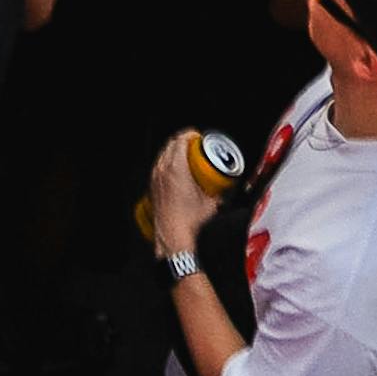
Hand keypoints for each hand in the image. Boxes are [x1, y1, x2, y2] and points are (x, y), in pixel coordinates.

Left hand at [145, 132, 213, 256]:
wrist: (174, 240)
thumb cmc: (191, 224)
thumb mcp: (212, 204)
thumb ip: (219, 194)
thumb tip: (225, 191)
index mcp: (176, 168)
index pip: (180, 140)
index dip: (190, 135)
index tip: (198, 138)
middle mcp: (162, 170)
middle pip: (170, 145)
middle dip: (183, 142)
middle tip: (196, 148)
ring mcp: (155, 178)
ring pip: (163, 155)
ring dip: (174, 153)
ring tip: (187, 160)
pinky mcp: (152, 188)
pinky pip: (159, 167)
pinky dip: (167, 164)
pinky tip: (176, 174)